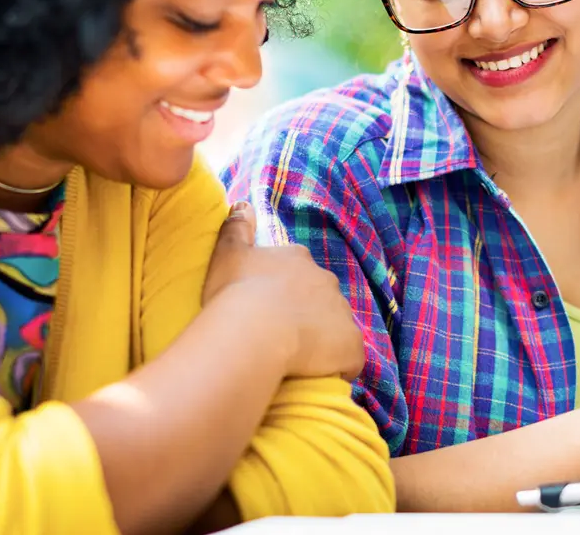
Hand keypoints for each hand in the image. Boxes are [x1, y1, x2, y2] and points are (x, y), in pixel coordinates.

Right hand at [202, 203, 364, 379]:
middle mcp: (326, 280)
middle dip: (307, 315)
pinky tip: (318, 375)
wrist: (253, 331)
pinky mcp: (352, 345)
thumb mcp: (227, 253)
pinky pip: (350, 358)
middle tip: (280, 336)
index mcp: (298, 259)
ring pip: (336, 327)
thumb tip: (243, 204)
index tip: (268, 310)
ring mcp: (343, 312)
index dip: (285, 293)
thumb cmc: (234, 294)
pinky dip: (339, 366)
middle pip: (321, 299)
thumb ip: (236, 226)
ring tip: (296, 360)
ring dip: (322, 341)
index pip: (299, 274)